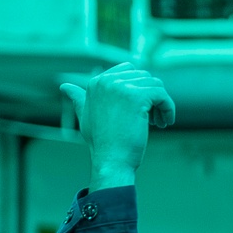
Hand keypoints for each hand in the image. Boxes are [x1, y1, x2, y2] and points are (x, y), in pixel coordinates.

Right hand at [60, 62, 175, 185]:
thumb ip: (78, 99)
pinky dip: (168, 108)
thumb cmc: (101, 144)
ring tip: (159, 123)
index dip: (139, 90)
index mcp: (96, 82)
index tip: (141, 112)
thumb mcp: (85, 117)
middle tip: (152, 120)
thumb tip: (64, 86)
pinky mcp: (137, 96)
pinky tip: (165, 123)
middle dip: (151, 97)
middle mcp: (107, 80)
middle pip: (143, 77)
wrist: (110, 161)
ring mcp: (122, 87)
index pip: (128, 71)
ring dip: (161, 104)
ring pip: (155, 85)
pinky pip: (162, 94)